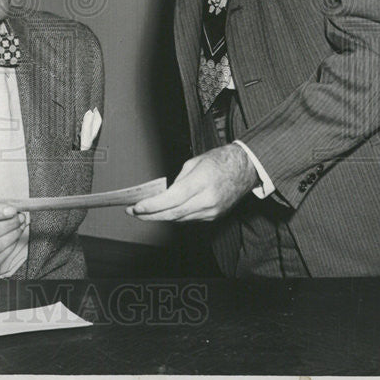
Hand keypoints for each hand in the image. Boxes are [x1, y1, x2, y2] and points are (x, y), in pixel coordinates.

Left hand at [126, 144, 258, 221]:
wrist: (245, 169)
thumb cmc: (219, 161)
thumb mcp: (194, 163)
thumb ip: (178, 181)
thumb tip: (162, 194)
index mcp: (201, 182)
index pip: (172, 199)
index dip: (152, 206)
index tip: (137, 207)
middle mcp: (207, 200)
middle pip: (173, 213)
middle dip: (150, 215)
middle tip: (133, 212)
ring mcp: (212, 211)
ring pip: (180, 219)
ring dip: (160, 217)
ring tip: (144, 213)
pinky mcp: (214, 216)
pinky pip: (189, 219)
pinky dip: (174, 216)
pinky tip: (163, 212)